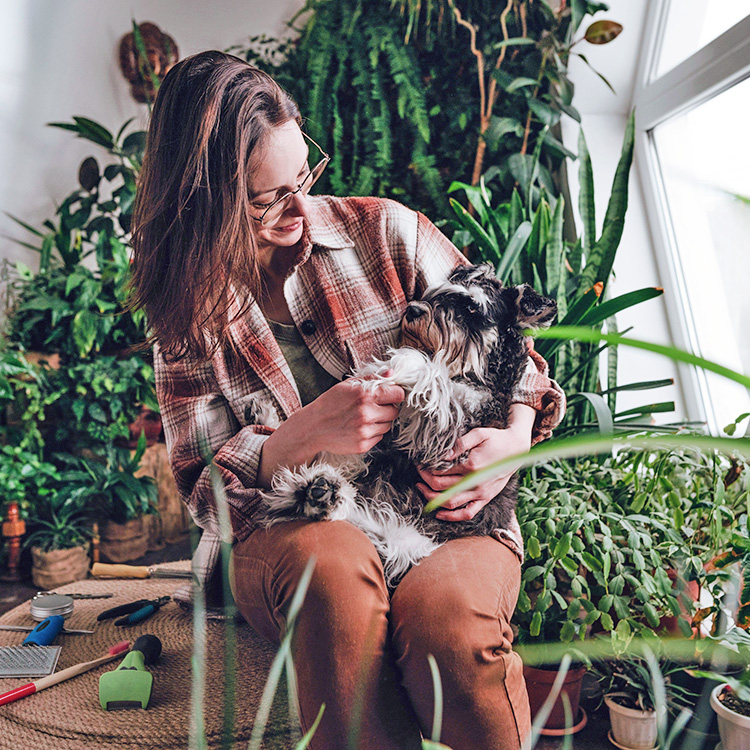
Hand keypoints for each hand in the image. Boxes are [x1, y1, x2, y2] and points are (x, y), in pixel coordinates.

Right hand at [258, 372, 403, 486]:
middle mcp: (366, 413)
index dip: (395, 394)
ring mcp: (365, 430)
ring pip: (388, 425)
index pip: (398, 394)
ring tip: (363, 418)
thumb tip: (392, 373)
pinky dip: (372, 433)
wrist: (313, 428)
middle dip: (387, 409)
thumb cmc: (330, 404)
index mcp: (364, 394)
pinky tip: (358, 428)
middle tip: (373, 407)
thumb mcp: (347, 386)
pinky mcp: (363, 445)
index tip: (390, 395)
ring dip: (380, 421)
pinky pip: (379, 437)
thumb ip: (372, 378)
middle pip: (394, 412)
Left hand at [416, 404, 534, 521]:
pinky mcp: (485, 498)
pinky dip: (452, 517)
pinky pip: (467, 513)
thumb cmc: (496, 439)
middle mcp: (475, 482)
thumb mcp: (479, 434)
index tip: (419, 463)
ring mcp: (481, 493)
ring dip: (432, 498)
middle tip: (418, 473)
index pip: (440, 472)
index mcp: (472, 465)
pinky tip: (439, 513)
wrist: (516, 449)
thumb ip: (460, 443)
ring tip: (421, 489)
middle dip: (425, 481)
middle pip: (441, 487)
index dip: (426, 469)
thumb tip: (443, 454)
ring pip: (450, 503)